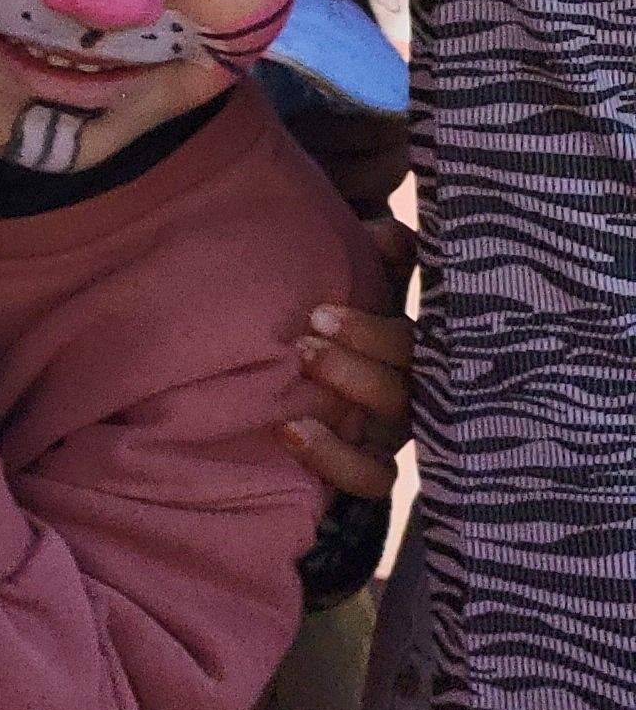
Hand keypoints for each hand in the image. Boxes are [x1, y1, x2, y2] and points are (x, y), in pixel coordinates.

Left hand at [285, 222, 415, 499]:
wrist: (311, 401)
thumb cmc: (347, 332)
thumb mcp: (364, 291)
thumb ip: (381, 261)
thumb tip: (385, 232)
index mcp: (418, 345)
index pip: (418, 332)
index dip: (382, 320)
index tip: (324, 307)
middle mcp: (420, 389)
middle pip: (413, 372)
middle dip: (365, 349)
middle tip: (308, 334)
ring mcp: (400, 432)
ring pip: (398, 420)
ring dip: (353, 389)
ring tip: (302, 362)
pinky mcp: (376, 469)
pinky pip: (371, 478)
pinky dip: (336, 459)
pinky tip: (290, 430)